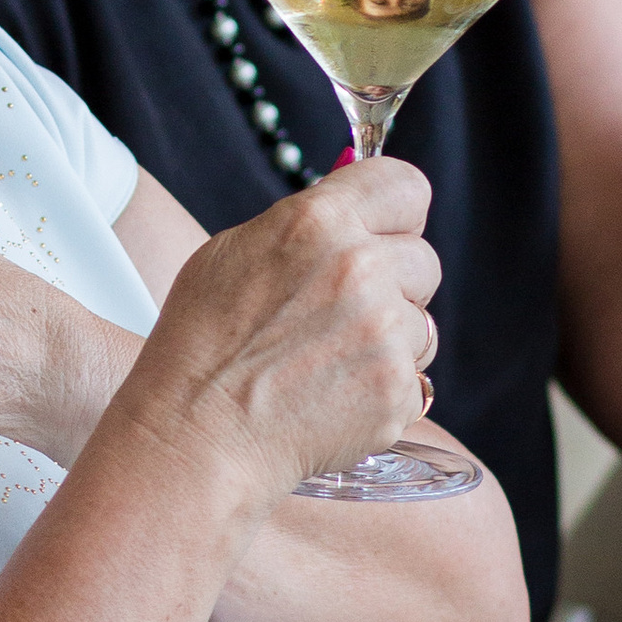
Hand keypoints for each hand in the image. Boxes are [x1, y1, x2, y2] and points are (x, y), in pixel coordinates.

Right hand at [117, 156, 443, 509]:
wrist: (197, 435)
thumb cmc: (200, 345)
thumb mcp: (234, 252)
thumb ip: (304, 227)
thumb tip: (350, 219)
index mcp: (318, 220)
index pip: (405, 186)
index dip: (397, 213)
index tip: (386, 232)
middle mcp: (360, 268)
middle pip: (423, 260)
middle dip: (394, 284)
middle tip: (342, 314)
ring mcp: (384, 332)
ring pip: (424, 326)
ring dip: (391, 342)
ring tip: (329, 362)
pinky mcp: (396, 390)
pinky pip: (416, 381)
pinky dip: (383, 392)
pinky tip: (333, 397)